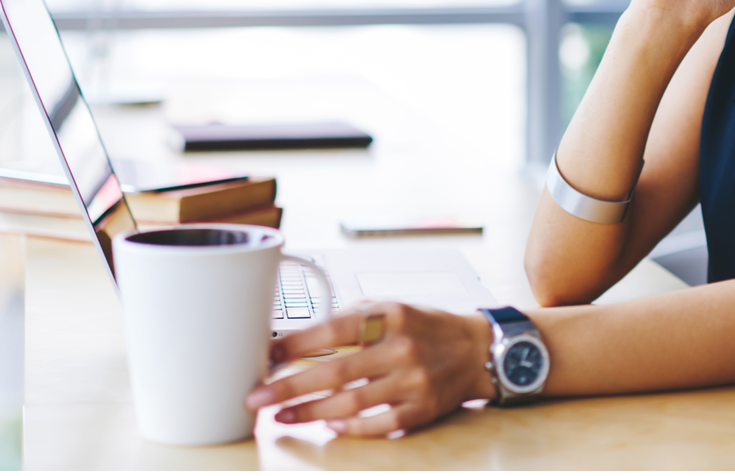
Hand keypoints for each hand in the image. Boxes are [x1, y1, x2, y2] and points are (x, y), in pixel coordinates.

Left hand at [245, 302, 493, 437]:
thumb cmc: (426, 326)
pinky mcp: (421, 409)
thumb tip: (298, 340)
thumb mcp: (391, 307)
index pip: (333, 329)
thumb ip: (351, 320)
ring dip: (310, 411)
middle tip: (258, 397)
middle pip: (336, 371)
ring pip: (351, 402)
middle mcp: (401, 347)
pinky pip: (378, 424)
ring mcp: (412, 381)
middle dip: (290, 386)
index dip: (295, 344)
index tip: (266, 357)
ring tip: (282, 416)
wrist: (476, 349)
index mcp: (390, 315)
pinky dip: (349, 426)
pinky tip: (326, 425)